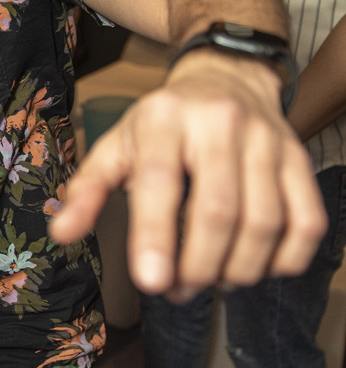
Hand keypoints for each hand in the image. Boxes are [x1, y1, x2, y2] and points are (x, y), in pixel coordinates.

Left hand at [50, 52, 327, 295]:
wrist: (227, 77)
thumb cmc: (164, 124)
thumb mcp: (117, 144)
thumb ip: (89, 189)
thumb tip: (62, 233)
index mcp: (165, 119)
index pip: (160, 181)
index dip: (156, 235)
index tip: (151, 283)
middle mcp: (222, 123)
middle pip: (218, 212)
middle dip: (197, 266)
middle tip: (177, 290)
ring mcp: (268, 140)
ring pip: (264, 223)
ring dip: (236, 270)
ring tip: (210, 281)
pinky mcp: (300, 159)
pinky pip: (306, 222)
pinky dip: (284, 260)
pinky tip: (256, 268)